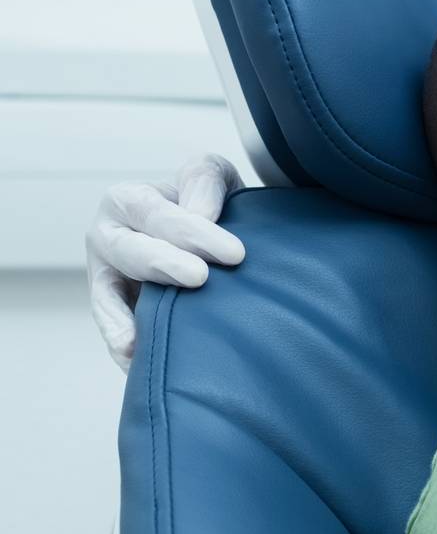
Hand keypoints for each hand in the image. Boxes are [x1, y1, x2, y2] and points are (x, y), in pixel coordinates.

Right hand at [86, 153, 246, 370]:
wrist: (204, 230)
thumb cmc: (204, 201)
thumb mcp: (211, 176)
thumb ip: (203, 183)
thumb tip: (202, 213)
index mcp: (127, 199)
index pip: (157, 214)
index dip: (193, 233)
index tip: (235, 253)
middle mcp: (108, 236)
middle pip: (131, 251)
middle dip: (165, 264)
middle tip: (200, 278)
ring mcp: (105, 275)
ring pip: (109, 293)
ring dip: (133, 313)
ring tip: (146, 334)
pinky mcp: (111, 308)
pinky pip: (110, 327)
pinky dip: (119, 341)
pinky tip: (134, 357)